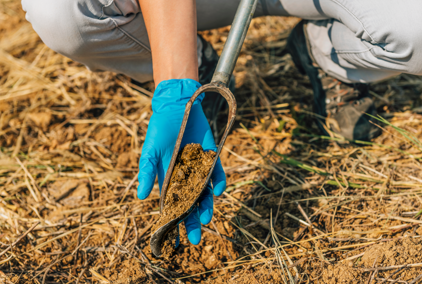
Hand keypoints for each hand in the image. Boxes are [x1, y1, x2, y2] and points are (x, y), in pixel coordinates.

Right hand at [137, 79, 225, 244]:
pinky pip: (218, 174)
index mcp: (168, 180)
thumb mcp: (150, 152)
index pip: (172, 206)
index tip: (174, 242)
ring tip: (206, 219)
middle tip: (196, 239)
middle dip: (192, 222)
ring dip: (206, 207)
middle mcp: (186, 178)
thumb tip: (141, 197)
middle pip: (190, 205)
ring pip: (206, 194)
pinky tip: (218, 191)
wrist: (177, 107)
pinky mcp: (213, 158)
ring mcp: (200, 169)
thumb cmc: (160, 130)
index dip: (173, 223)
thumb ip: (147, 172)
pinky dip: (219, 183)